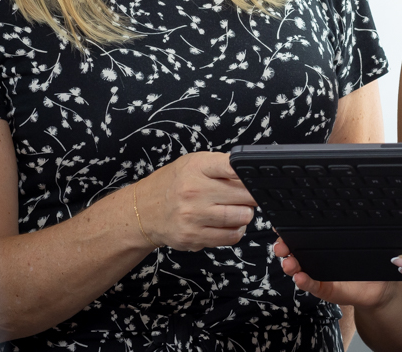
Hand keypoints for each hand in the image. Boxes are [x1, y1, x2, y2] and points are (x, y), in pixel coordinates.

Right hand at [134, 151, 255, 250]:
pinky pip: (231, 236)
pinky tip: (228, 223)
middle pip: (245, 195)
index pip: (231, 166)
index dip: (249, 172)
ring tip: (237, 209)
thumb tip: (250, 171)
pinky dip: (236, 230)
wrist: (144, 211)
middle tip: (249, 195)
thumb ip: (220, 165)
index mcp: (196, 168)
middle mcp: (194, 191)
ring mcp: (194, 216)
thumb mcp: (193, 164)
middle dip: (252, 195)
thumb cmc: (173, 184)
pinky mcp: (194, 237)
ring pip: (242, 217)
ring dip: (245, 213)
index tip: (258, 177)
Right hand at [273, 237, 400, 308]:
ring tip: (288, 263)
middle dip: (282, 247)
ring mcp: (317, 275)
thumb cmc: (367, 259)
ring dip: (290, 266)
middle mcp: (314, 259)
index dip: (287, 231)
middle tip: (280, 246)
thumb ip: (359, 226)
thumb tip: (363, 206)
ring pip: (297, 269)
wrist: (378, 286)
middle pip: (292, 251)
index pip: (300, 235)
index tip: (278, 226)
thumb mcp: (362, 238)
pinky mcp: (324, 289)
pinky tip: (300, 278)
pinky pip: (312, 286)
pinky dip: (304, 282)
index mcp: (319, 244)